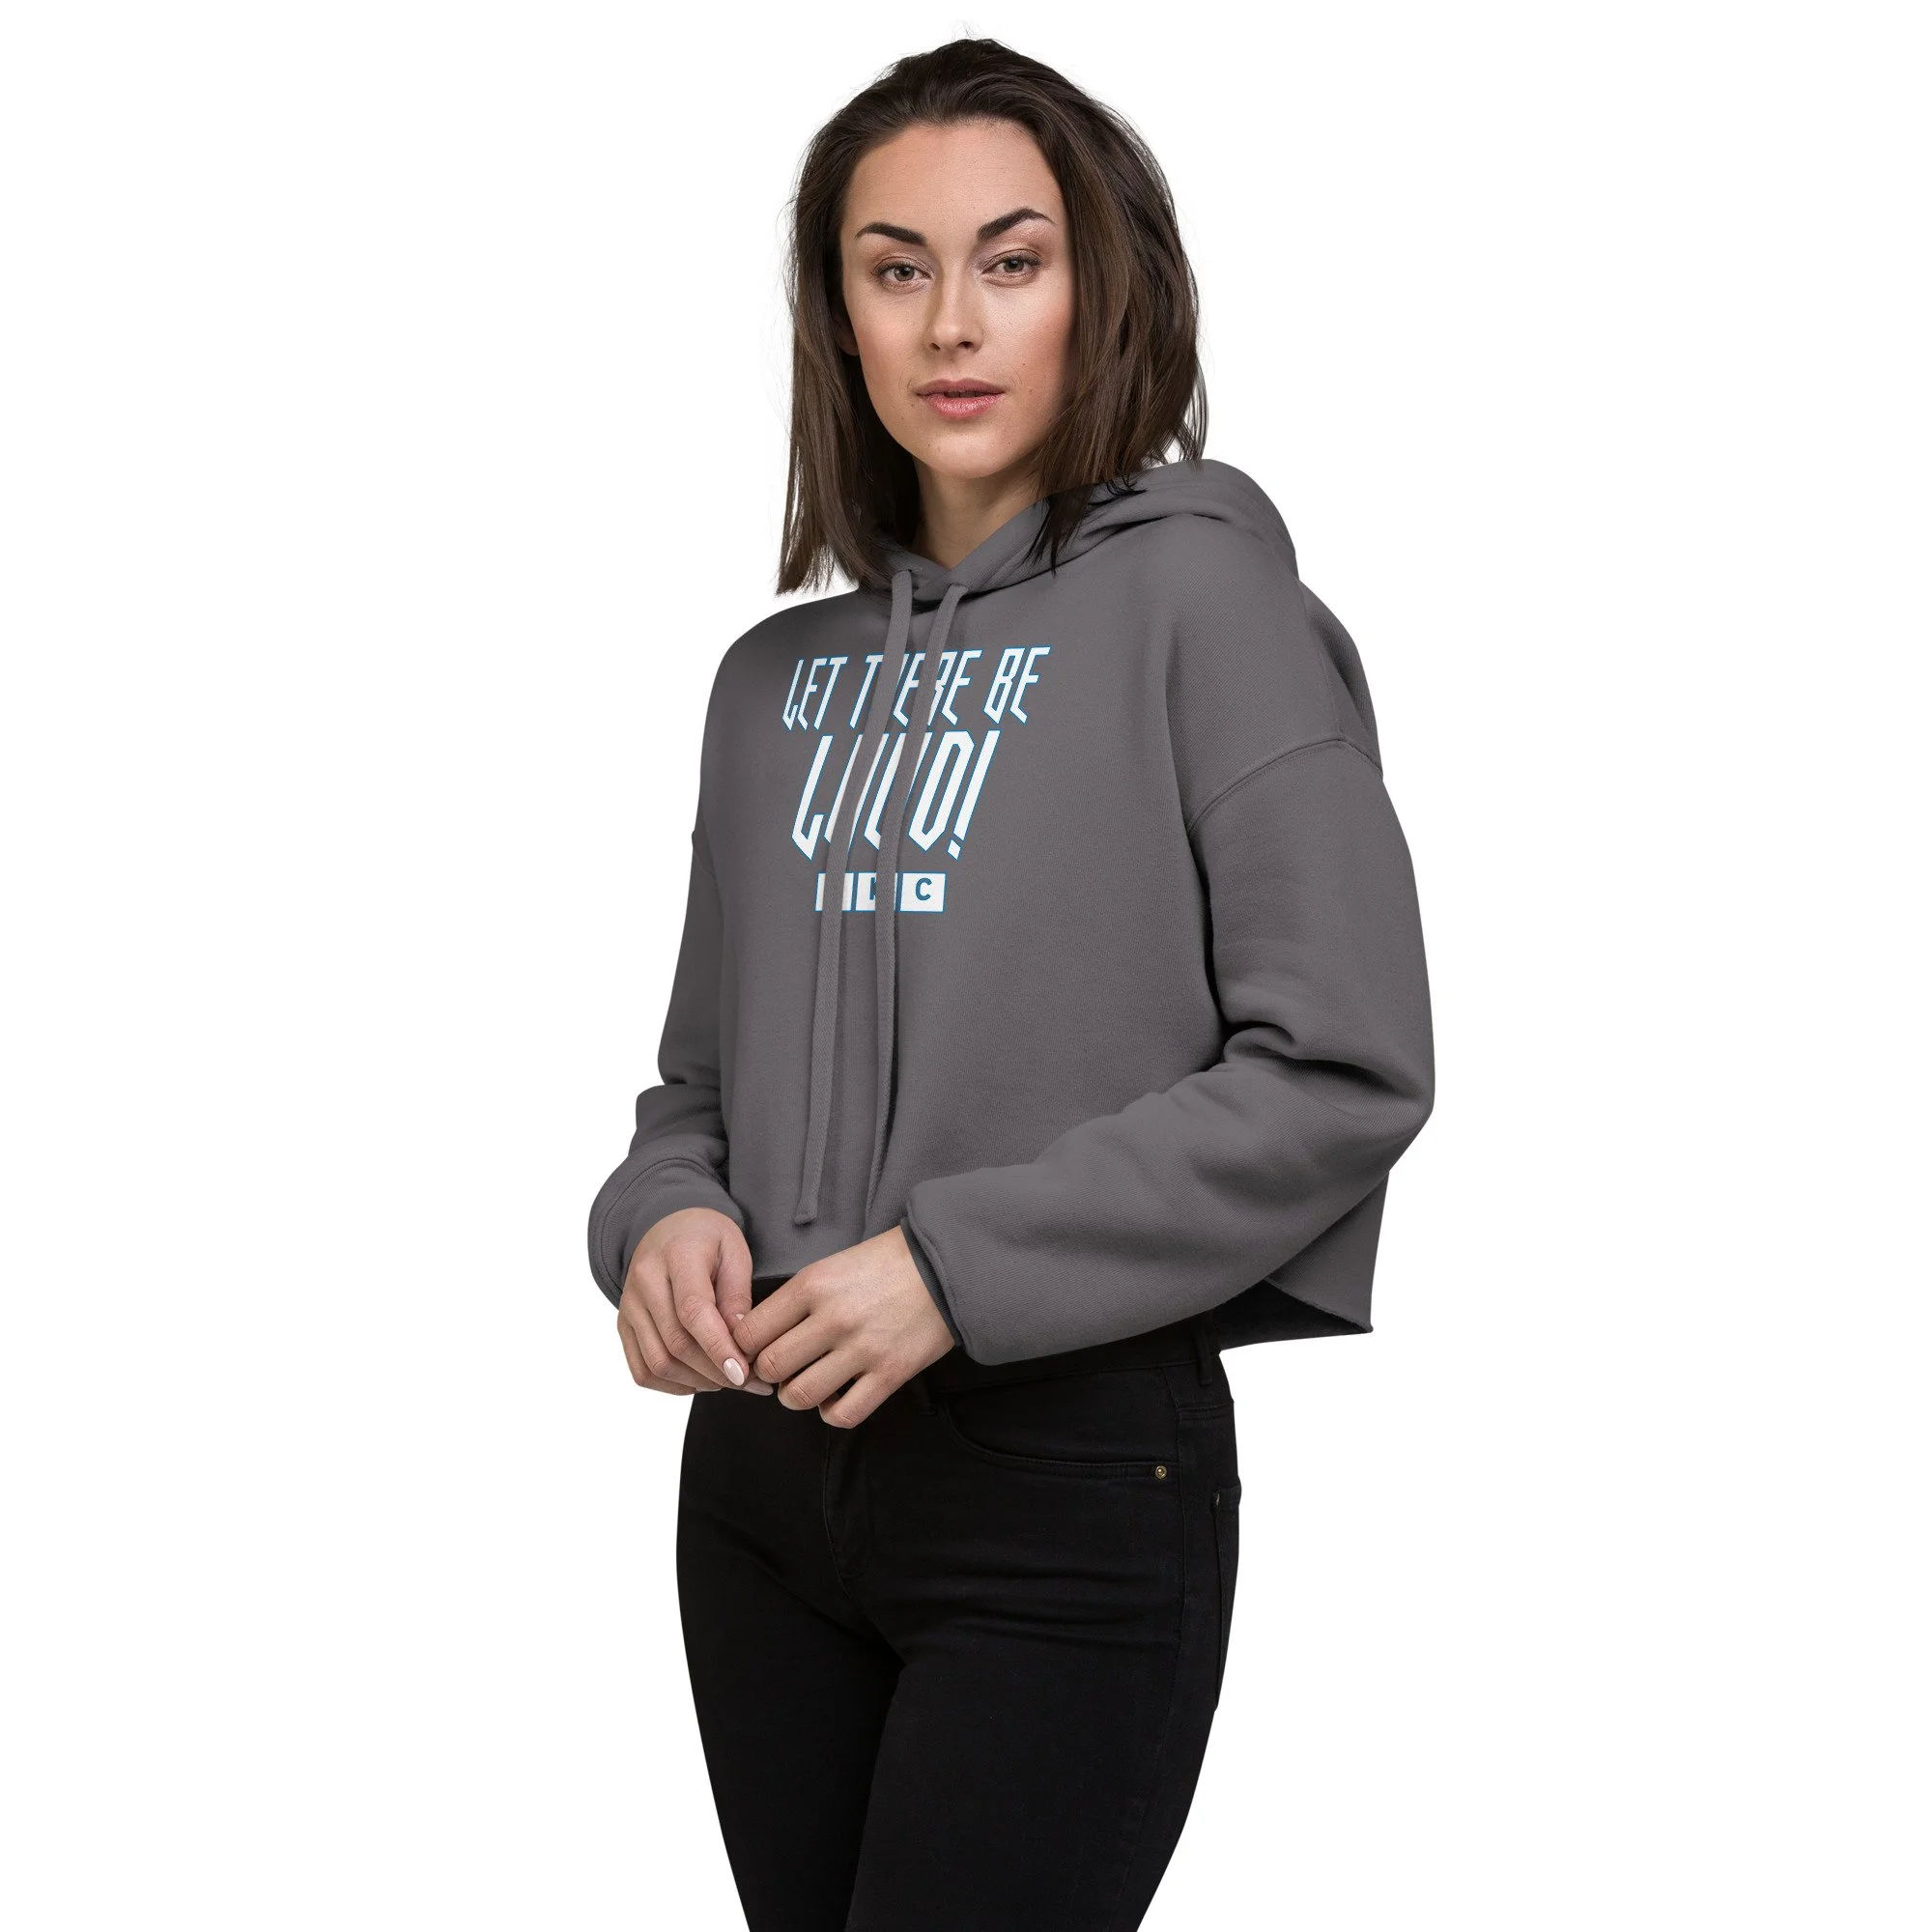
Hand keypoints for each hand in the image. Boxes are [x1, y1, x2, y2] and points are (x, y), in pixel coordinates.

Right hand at [616, 1207, 775, 1396]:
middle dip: (716, 1371)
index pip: (692, 1310)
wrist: (668, 1229)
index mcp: (677, 1254)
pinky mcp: (624, 1326)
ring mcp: (629, 1306)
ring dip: (697, 1382)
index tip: (743, 1373)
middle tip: (750, 1381)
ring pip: (658, 1363)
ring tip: (728, 1380)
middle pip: (676, 1343)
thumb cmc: (708, 1240)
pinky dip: (674, 1385)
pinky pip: (642, 1371)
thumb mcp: (735, 1251)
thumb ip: (738, 1294)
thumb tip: (740, 1341)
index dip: (718, 1347)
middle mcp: (644, 1281)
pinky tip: (701, 1379)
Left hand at [727, 1224, 956, 1427]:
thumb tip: (759, 1334)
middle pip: (770, 1367)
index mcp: (812, 1285)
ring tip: (805, 1384)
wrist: (945, 1266)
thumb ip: (796, 1298)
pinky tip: (836, 1398)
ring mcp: (862, 1349)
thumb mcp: (831, 1266)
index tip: (754, 1350)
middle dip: (766, 1374)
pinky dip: (831, 1413)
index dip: (743, 1347)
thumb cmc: (885, 1263)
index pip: (750, 1332)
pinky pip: (844, 1414)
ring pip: (799, 1395)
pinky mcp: (890, 1374)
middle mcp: (832, 1318)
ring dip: (794, 1396)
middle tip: (779, 1370)